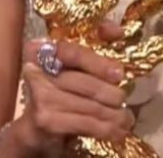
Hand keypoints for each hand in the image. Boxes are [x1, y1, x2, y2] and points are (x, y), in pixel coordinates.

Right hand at [13, 22, 135, 153]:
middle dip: (111, 93)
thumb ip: (98, 39)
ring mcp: (40, 97)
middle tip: (125, 99)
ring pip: (89, 105)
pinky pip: (85, 123)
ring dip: (114, 114)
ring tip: (127, 118)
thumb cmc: (62, 87)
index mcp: (44, 49)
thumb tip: (118, 30)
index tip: (120, 73)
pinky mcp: (46, 120)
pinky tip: (117, 131)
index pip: (74, 53)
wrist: (35, 127)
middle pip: (84, 82)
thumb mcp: (76, 62)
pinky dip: (105, 129)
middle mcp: (37, 71)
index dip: (98, 63)